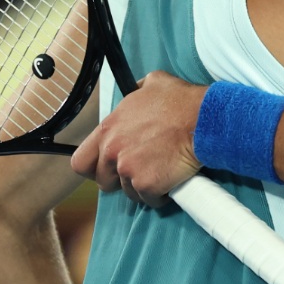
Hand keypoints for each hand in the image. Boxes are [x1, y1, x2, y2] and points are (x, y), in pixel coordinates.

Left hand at [70, 71, 205, 206]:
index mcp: (109, 129)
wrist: (203, 121)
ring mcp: (128, 170)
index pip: (81, 161)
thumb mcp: (151, 84)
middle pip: (103, 181)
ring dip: (142, 186)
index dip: (93, 168)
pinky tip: (170, 181)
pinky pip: (149, 199)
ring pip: (128, 192)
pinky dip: (159, 195)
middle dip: (119, 179)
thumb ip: (134, 93)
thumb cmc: (181, 102)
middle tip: (139, 170)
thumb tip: (134, 93)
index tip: (105, 168)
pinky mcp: (147, 185)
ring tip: (159, 171)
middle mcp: (113, 151)